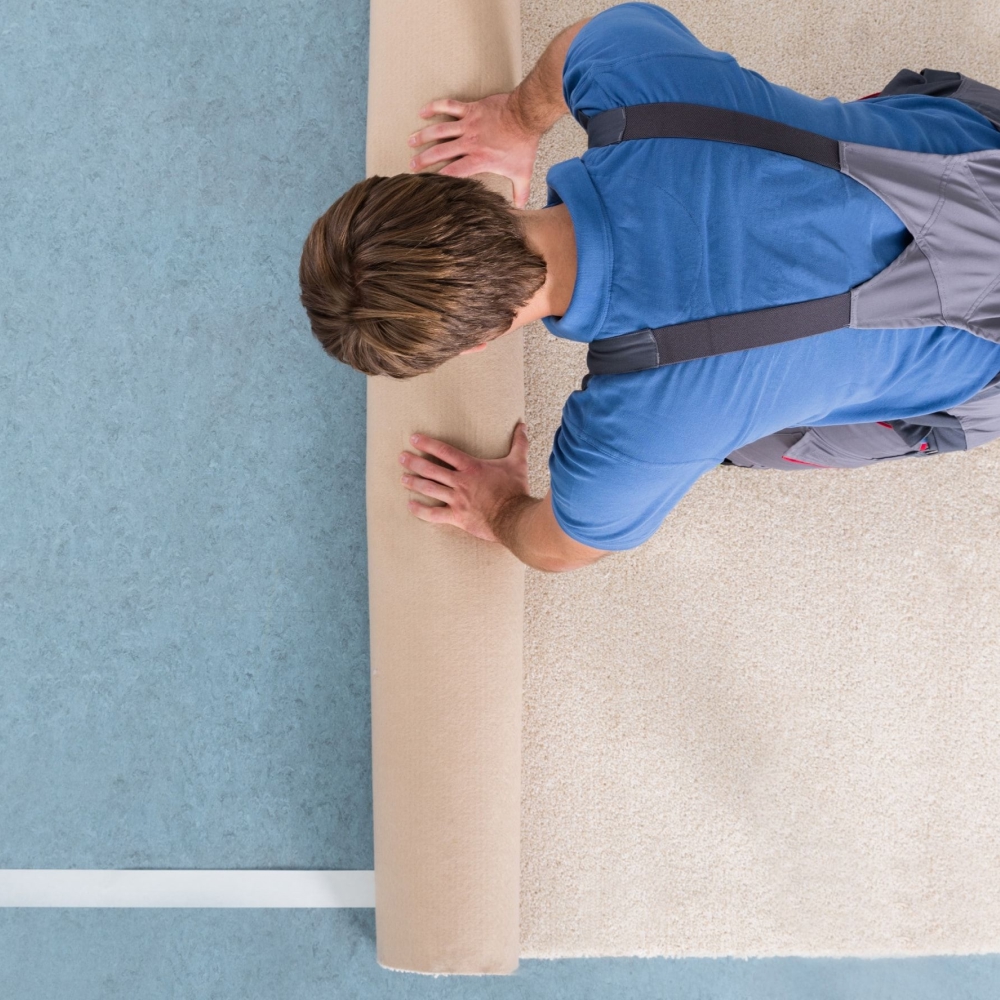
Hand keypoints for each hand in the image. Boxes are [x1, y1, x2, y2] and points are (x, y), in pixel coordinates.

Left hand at [399, 422, 530, 540]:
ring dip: (414, 483)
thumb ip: (518, 443)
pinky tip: (410, 505)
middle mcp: (460, 482)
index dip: (427, 443)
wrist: (514, 517)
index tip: (413, 438)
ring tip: (402, 478)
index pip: (444, 451)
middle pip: (431, 469)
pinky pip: (434, 514)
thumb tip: (522, 425)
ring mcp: (456, 500)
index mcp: (471, 467)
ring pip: (429, 489)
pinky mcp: (457, 517)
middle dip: (414, 462)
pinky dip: (420, 510)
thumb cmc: (515, 490)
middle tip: (401, 457)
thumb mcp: (518, 463)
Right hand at [407, 94, 539, 207]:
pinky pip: (449, 106)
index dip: (439, 179)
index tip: (428, 184)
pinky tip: (423, 111)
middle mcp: (469, 143)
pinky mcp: (470, 109)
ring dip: (423, 136)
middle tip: (412, 165)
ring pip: (440, 130)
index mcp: (478, 160)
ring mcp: (468, 125)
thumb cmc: (523, 144)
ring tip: (411, 141)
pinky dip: (435, 107)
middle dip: (424, 159)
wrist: (526, 116)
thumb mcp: (523, 172)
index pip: (454, 172)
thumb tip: (522, 207)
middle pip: (440, 152)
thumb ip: (520, 191)